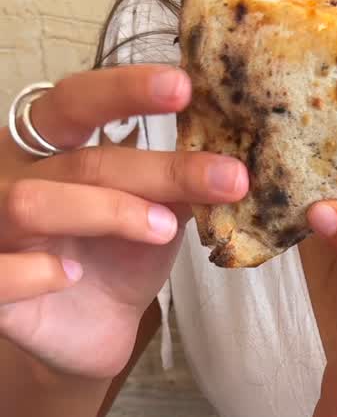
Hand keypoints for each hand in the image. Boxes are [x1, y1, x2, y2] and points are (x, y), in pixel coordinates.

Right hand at [0, 67, 247, 378]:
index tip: (183, 87)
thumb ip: (178, 184)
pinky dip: (36, 271)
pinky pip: (0, 272)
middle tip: (223, 177)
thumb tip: (234, 159)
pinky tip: (70, 276)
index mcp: (48, 147)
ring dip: (106, 212)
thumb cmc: (118, 258)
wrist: (95, 328)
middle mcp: (15, 178)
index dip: (124, 90)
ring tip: (162, 230)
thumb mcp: (156, 213)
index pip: (75, 101)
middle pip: (78, 160)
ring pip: (33, 203)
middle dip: (155, 170)